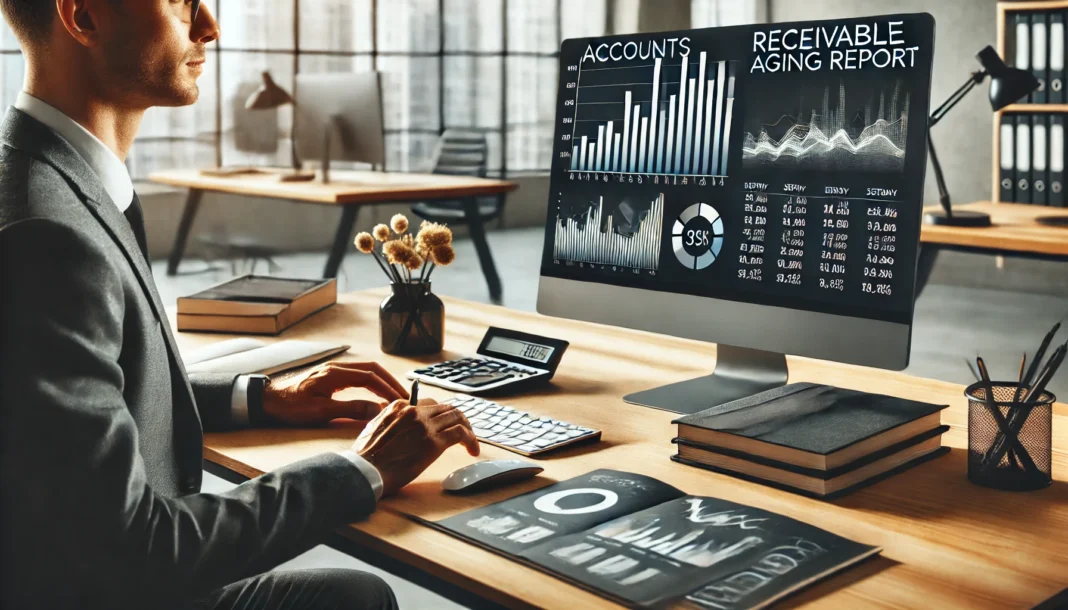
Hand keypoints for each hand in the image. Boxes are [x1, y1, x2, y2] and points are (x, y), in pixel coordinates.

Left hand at [261, 362, 408, 426]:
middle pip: (372, 369)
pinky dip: (371, 383)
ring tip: (394, 396)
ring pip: (365, 371)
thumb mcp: (321, 411)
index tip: (400, 400)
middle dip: (390, 382)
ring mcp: (332, 371)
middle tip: (404, 397)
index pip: (371, 376)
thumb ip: (351, 409)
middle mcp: (336, 368)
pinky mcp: (329, 377)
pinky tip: (375, 393)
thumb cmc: (290, 406)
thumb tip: (377, 410)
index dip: (388, 388)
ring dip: (381, 382)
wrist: (266, 400)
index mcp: (335, 373)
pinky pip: (357, 376)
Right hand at [352, 399, 479, 496]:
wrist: (364, 470)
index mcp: (398, 406)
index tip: (443, 427)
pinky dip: (471, 440)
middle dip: (457, 420)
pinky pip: (461, 433)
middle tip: (463, 434)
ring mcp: (425, 425)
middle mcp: (414, 411)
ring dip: (468, 429)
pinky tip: (472, 450)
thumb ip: (388, 421)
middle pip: (446, 408)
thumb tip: (399, 425)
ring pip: (457, 417)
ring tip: (470, 443)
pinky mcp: (434, 442)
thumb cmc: (365, 457)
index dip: (440, 416)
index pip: (428, 404)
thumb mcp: (373, 429)